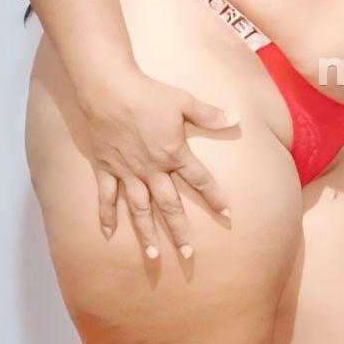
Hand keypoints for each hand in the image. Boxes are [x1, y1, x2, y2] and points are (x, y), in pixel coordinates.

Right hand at [79, 67, 237, 261]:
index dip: (215, 197)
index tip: (227, 213)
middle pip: (169, 206)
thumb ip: (209, 114)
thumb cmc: (147, 93)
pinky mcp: (106, 168)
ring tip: (153, 255)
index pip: (200, 180)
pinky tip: (108, 234)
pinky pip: (107, 197)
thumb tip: (237, 119)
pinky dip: (106, 215)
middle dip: (180, 231)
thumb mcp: (183, 101)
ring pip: (139, 209)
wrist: (108, 88)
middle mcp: (152, 169)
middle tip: (189, 254)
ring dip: (147, 233)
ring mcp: (127, 172)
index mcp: (173, 154)